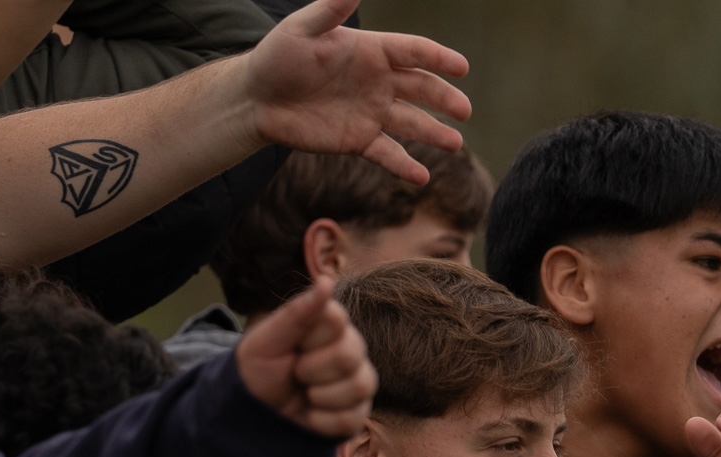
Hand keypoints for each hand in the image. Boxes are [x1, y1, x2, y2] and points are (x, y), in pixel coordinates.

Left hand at [237, 277, 376, 436]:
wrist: (256, 412)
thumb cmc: (259, 369)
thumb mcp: (265, 341)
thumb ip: (296, 313)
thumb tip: (326, 281)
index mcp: (329, 324)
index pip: (337, 319)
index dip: (309, 337)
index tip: (292, 345)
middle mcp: (351, 348)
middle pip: (349, 355)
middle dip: (311, 370)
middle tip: (295, 372)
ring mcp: (359, 381)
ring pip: (359, 387)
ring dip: (319, 397)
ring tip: (304, 393)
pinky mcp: (359, 412)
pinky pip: (352, 419)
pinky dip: (321, 421)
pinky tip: (310, 413)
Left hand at [242, 0, 470, 184]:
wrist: (256, 99)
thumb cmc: (277, 56)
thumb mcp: (302, 29)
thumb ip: (330, 9)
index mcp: (371, 51)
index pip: (413, 52)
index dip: (438, 58)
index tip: (461, 67)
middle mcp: (377, 82)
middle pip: (421, 89)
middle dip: (444, 99)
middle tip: (464, 110)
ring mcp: (370, 112)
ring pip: (411, 123)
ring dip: (434, 133)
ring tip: (455, 144)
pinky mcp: (358, 140)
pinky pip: (387, 153)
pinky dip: (404, 165)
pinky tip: (421, 177)